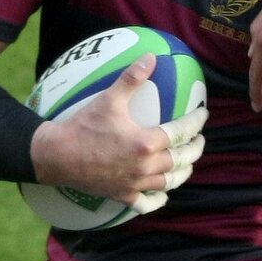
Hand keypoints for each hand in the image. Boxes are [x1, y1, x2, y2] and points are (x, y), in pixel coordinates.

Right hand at [30, 57, 205, 207]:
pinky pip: (147, 203)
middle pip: (181, 159)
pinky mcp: (122, 195)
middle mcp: (145, 167)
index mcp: (146, 143)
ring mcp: (135, 184)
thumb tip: (150, 57)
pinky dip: (158, 200)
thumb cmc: (83, 126)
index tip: (203, 115)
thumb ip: (132, 78)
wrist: (58, 156)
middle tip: (200, 140)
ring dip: (183, 172)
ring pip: (169, 182)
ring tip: (187, 164)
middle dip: (195, 149)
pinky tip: (162, 195)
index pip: (181, 132)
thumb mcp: (109, 99)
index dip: (196, 122)